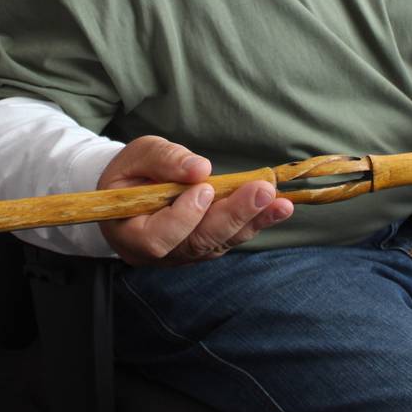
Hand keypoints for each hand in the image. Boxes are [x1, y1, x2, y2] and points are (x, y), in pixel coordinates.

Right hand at [97, 136, 292, 265]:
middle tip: (261, 191)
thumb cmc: (131, 173)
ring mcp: (184, 255)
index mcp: (130, 234)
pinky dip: (255, 222)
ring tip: (280, 202)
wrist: (133, 191)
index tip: (206, 188)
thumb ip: (164, 159)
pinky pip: (230, 238)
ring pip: (219, 243)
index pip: (158, 238)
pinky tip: (276, 207)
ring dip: (252, 221)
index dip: (184, 217)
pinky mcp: (205, 247)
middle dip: (232, 216)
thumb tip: (200, 168)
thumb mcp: (138, 156)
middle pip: (197, 244)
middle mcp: (159, 254)